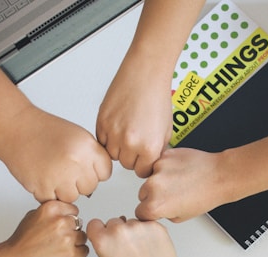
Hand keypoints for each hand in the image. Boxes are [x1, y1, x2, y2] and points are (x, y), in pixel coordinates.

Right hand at [0, 107, 111, 202]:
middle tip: (64, 169)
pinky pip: (54, 201)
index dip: (94, 172)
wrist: (16, 128)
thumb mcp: (78, 136)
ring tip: (53, 172)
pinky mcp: (43, 187)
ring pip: (73, 197)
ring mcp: (59, 176)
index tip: (84, 167)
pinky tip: (43, 176)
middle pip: (90, 188)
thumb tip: (100, 177)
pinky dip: (48, 193)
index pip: (105, 173)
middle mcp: (75, 162)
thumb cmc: (45, 131)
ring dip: (63, 190)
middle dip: (79, 182)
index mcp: (87, 147)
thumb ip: (92, 156)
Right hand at [0, 201, 88, 256]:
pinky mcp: (71, 254)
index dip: (68, 219)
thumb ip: (51, 213)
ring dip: (75, 244)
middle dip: (71, 232)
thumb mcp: (32, 216)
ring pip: (83, 237)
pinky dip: (77, 255)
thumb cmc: (20, 243)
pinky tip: (63, 256)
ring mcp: (67, 238)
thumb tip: (64, 214)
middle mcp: (61, 221)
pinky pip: (84, 251)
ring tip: (59, 249)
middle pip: (79, 224)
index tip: (62, 227)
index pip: (73, 210)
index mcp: (52, 208)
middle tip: (58, 240)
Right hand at [87, 217, 183, 256]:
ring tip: (142, 250)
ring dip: (135, 231)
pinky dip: (148, 231)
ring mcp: (136, 225)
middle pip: (113, 221)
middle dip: (118, 231)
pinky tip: (152, 246)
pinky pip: (146, 223)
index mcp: (103, 241)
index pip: (94, 224)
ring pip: (131, 222)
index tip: (106, 235)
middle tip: (128, 248)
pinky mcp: (153, 224)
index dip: (100, 230)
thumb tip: (108, 232)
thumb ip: (106, 245)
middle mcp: (117, 230)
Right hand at [96, 53, 172, 177]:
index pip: (142, 171)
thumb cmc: (157, 96)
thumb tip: (149, 164)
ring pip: (112, 155)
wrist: (145, 73)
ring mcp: (114, 133)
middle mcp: (130, 142)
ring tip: (127, 132)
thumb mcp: (166, 131)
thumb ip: (157, 151)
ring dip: (118, 148)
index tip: (143, 158)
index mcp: (149, 147)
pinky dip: (108, 137)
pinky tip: (118, 125)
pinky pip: (102, 141)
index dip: (143, 164)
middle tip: (136, 141)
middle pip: (126, 165)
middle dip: (131, 156)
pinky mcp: (102, 122)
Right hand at [135, 148, 231, 221]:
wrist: (219, 175)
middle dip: (153, 196)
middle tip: (171, 195)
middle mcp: (153, 186)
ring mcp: (158, 169)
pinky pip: (159, 164)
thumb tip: (155, 209)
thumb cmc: (205, 196)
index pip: (140, 212)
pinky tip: (179, 172)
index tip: (156, 210)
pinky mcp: (164, 156)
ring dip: (159, 180)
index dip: (149, 212)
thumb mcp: (180, 217)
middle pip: (142, 194)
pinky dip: (166, 168)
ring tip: (178, 182)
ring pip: (150, 178)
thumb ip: (162, 213)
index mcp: (155, 205)